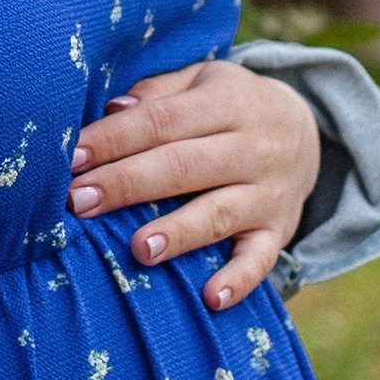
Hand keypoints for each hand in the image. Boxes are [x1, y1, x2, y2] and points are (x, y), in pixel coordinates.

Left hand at [67, 59, 320, 313]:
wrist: (308, 129)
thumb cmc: (230, 105)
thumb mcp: (203, 80)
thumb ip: (159, 92)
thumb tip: (111, 109)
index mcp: (226, 102)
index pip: (162, 120)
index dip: (115, 138)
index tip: (72, 157)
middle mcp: (251, 147)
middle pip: (182, 166)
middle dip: (127, 183)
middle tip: (80, 201)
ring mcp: (268, 192)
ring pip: (219, 213)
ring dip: (178, 233)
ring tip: (138, 249)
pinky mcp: (279, 230)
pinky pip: (262, 258)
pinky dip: (239, 280)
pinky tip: (211, 299)